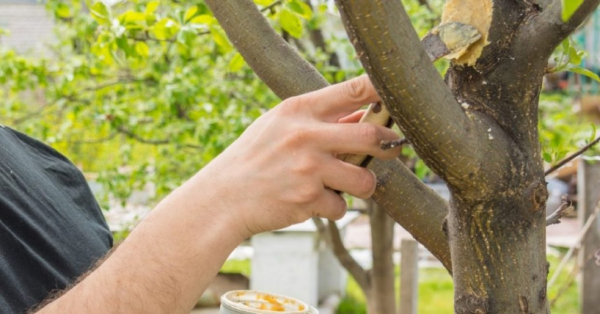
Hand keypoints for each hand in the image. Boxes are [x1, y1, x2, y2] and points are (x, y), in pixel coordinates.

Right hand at [197, 75, 400, 236]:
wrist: (222, 197)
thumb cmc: (253, 158)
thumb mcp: (278, 126)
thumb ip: (317, 120)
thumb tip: (362, 118)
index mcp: (298, 110)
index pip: (352, 90)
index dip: (383, 92)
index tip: (398, 99)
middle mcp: (305, 135)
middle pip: (372, 136)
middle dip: (388, 147)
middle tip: (391, 150)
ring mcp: (308, 168)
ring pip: (364, 179)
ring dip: (360, 186)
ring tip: (340, 185)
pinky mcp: (308, 199)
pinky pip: (340, 207)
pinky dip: (331, 208)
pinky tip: (309, 202)